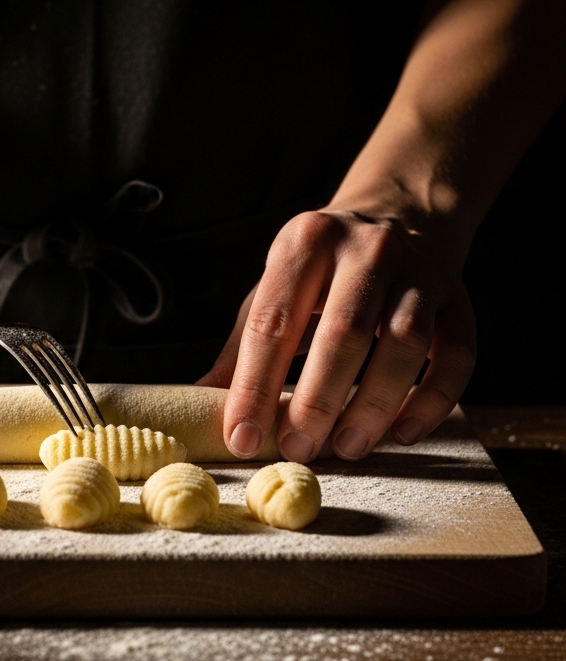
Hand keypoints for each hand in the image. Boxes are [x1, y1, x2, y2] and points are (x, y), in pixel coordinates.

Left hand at [198, 208, 475, 460]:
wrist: (401, 211)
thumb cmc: (325, 265)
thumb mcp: (275, 286)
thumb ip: (243, 345)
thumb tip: (200, 400)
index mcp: (305, 243)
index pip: (274, 321)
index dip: (255, 386)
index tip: (242, 437)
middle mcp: (365, 250)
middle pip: (343, 331)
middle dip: (317, 400)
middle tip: (298, 448)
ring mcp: (420, 272)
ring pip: (404, 343)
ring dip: (374, 403)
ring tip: (349, 447)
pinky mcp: (459, 299)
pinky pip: (456, 354)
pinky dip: (432, 400)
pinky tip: (403, 432)